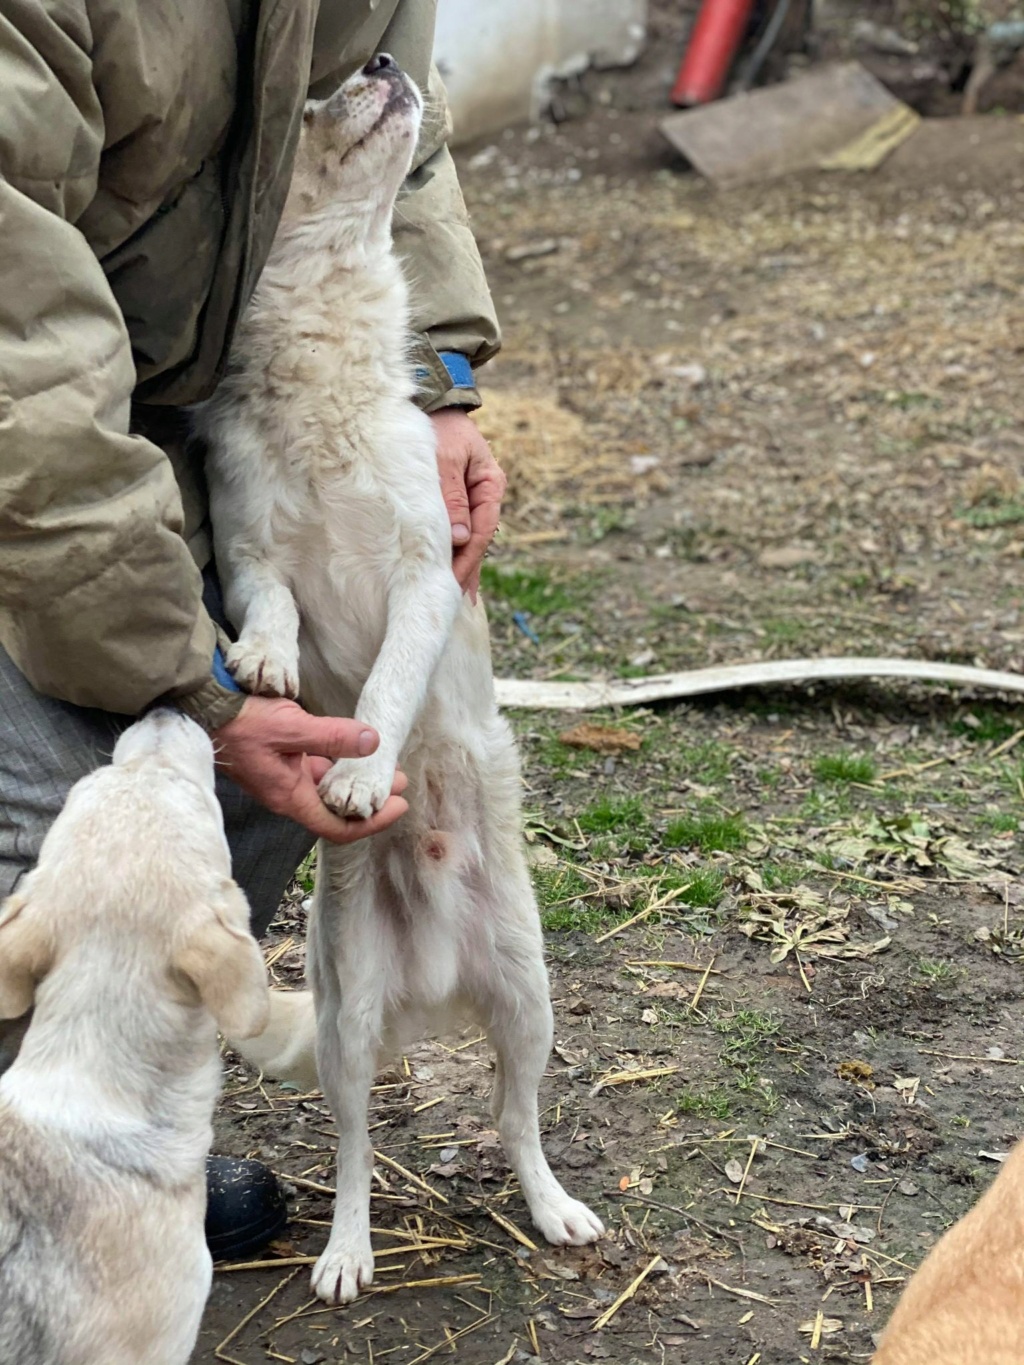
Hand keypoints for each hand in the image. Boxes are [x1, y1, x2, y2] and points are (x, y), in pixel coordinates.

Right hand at [212, 696, 407, 841]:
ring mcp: (284, 777)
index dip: (371, 822)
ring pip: (328, 788)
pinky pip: (317, 770)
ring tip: (385, 763)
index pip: (337, 827)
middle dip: (371, 798)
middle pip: (337, 809)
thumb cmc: (241, 720)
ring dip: (356, 778)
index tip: (399, 806)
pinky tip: (356, 748)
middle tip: (400, 781)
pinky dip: (339, 764)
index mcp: (289, 797)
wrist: (205, 706)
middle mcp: (288, 793)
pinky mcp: (282, 759)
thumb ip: (333, 736)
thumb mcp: (292, 727)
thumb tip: (373, 742)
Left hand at [431, 408, 505, 601]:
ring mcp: (473, 498)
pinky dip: (454, 550)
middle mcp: (486, 494)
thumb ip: (452, 497)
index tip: (451, 582)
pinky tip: (451, 571)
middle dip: (466, 570)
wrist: (432, 402)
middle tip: (452, 602)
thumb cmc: (437, 428)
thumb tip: (459, 538)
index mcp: (491, 484)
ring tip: (453, 597)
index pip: (481, 530)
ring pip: (469, 538)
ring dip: (460, 564)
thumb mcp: (445, 460)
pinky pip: (459, 530)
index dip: (467, 558)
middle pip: (477, 540)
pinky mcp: (458, 499)